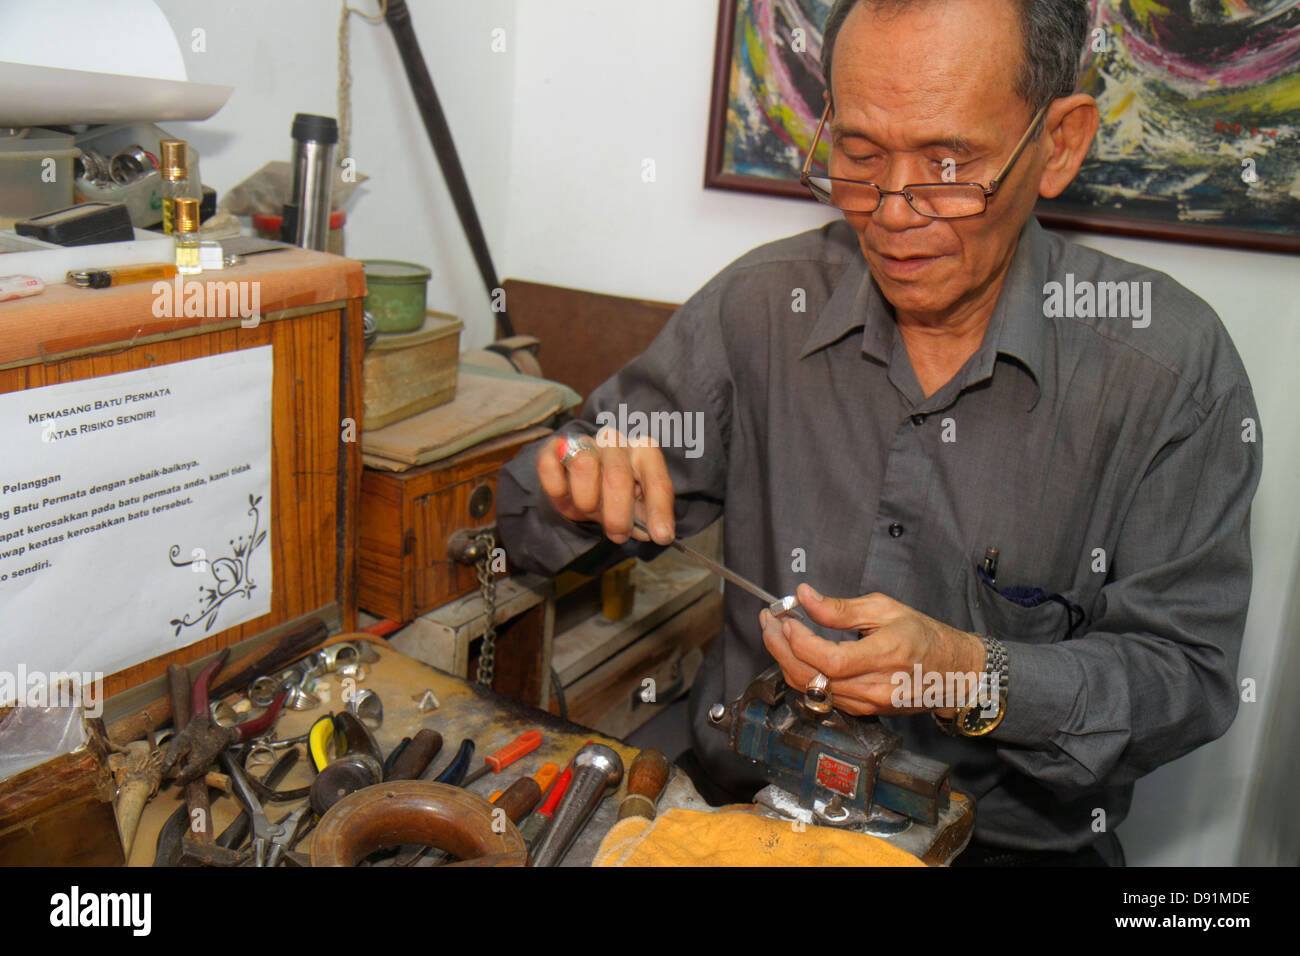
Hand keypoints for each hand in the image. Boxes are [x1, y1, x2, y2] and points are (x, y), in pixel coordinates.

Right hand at [536, 428, 675, 545]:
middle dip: (617, 515)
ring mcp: (585, 441)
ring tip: (590, 509)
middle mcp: (616, 441)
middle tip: (618, 534)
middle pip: (617, 476)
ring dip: (586, 501)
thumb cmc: (612, 495)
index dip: (659, 511)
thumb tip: (659, 533)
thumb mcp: (634, 508)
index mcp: (644, 452)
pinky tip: (565, 494)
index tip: (661, 536)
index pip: (656, 480)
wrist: (578, 482)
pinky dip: (557, 488)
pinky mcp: (555, 447)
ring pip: (583, 465)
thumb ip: (647, 518)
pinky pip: (550, 465)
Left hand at [759, 583, 985, 716]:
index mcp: (886, 656)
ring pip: (812, 690)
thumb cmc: (925, 636)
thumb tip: (805, 597)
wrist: (954, 672)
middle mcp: (875, 687)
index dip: (800, 642)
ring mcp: (868, 704)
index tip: (785, 619)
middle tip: (768, 623)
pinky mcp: (863, 711)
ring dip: (786, 661)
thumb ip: (841, 608)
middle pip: (812, 678)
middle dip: (780, 649)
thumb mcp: (886, 609)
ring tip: (777, 633)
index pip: (830, 660)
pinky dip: (803, 674)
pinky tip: (797, 654)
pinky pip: (822, 696)